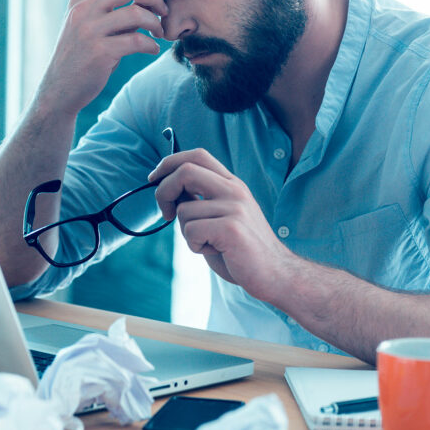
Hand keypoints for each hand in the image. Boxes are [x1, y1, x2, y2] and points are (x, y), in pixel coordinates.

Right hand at [36, 0, 174, 117]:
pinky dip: (151, 44)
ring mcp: (89, 31)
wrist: (60, 89)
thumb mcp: (94, 27)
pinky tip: (153, 50)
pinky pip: (136, 40)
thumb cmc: (84, 56)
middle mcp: (83, 10)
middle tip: (166, 11)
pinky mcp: (99, 53)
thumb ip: (117, 12)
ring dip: (155, 22)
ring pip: (135, 13)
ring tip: (159, 33)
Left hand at [148, 149, 293, 300]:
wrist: (275, 274)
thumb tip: (168, 188)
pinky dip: (195, 246)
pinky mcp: (231, 228)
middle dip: (163, 191)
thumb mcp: (220, 217)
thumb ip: (200, 200)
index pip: (197, 155)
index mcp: (232, 184)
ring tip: (209, 243)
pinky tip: (215, 251)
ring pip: (184, 210)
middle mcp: (234, 190)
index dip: (169, 162)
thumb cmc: (241, 249)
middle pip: (185, 171)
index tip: (154, 178)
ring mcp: (234, 207)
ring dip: (186, 233)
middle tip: (165, 213)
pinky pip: (191, 231)